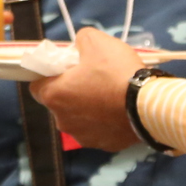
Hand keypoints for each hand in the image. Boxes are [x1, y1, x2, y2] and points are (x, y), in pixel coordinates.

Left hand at [27, 27, 143, 152]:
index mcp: (54, 96)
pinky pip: (98, 130)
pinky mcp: (104, 145)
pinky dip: (104, 121)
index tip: (66, 69)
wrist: (149, 106)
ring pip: (78, 118)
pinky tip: (119, 110)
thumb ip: (80, 40)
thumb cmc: (116, 72)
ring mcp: (83, 136)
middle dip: (71, 91)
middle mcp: (63, 121)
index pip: (37, 86)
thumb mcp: (96, 41)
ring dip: (87, 108)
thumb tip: (79, 46)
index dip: (49, 75)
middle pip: (59, 102)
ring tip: (109, 95)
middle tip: (91, 78)